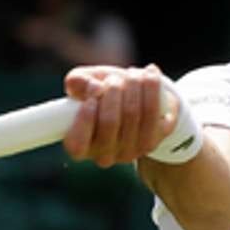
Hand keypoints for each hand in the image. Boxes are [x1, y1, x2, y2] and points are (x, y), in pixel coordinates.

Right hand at [61, 64, 176, 167]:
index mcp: (80, 147)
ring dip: (133, 85)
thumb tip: (95, 89)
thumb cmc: (100, 95)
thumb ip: (77, 82)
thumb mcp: (82, 85)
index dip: (84, 121)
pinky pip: (153, 111)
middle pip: (110, 122)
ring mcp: (128, 152)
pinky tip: (149, 74)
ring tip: (131, 73)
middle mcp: (103, 156)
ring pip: (132, 114)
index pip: (77, 144)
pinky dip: (151, 87)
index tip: (91, 100)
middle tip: (114, 79)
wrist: (136, 100)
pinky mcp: (151, 143)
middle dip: (113, 91)